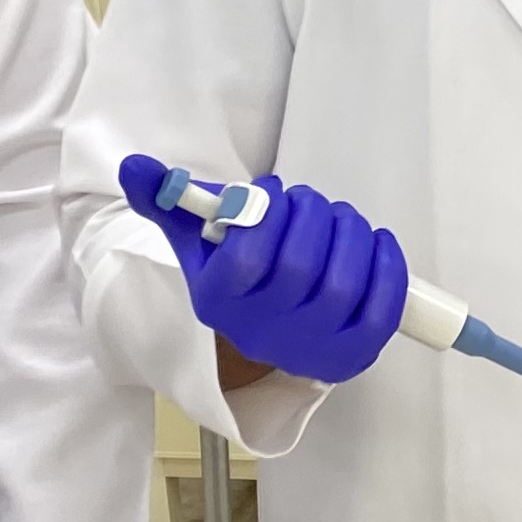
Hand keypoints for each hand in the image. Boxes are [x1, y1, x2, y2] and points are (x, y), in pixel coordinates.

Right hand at [121, 160, 408, 386]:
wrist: (266, 332)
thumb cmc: (236, 274)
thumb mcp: (197, 239)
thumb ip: (167, 200)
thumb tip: (135, 167)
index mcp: (218, 302)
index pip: (247, 257)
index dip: (270, 213)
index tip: (275, 192)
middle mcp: (260, 333)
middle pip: (300, 267)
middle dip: (314, 216)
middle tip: (312, 202)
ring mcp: (310, 348)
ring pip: (343, 285)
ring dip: (350, 234)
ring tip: (341, 219)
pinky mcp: (353, 354)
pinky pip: (381, 311)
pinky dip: (386, 268)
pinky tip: (374, 243)